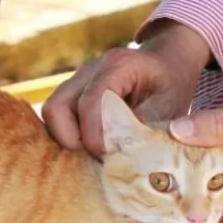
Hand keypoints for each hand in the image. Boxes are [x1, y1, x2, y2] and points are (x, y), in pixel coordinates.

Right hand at [42, 20, 211, 156]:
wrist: (167, 62)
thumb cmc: (170, 84)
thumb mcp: (169, 106)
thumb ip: (147, 128)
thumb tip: (125, 157)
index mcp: (119, 66)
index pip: (92, 101)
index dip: (94, 134)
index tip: (107, 157)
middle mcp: (90, 69)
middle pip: (59, 106)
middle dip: (72, 140)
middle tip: (94, 160)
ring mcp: (77, 79)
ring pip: (52, 111)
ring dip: (65, 139)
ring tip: (89, 157)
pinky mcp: (71, 92)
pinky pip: (56, 116)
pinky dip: (65, 136)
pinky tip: (86, 150)